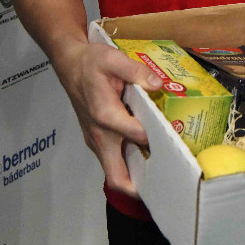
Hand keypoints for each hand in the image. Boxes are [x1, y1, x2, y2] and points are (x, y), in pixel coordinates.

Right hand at [54, 41, 162, 195]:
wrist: (69, 64)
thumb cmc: (91, 62)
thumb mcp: (113, 59)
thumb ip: (135, 71)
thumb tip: (157, 84)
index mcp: (105, 115)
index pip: (136, 136)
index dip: (156, 138)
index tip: (175, 137)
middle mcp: (99, 135)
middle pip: (117, 176)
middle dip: (139, 186)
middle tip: (165, 181)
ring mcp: (95, 140)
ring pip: (114, 171)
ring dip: (134, 176)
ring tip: (161, 170)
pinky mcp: (95, 139)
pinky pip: (111, 160)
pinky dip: (127, 164)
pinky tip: (146, 154)